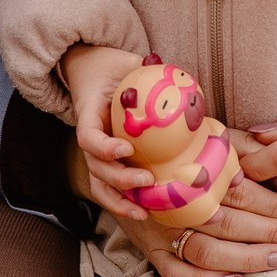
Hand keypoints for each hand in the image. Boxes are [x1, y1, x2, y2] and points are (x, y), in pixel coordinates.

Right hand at [60, 43, 151, 218]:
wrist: (95, 71)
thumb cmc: (113, 68)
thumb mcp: (129, 64)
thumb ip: (150, 71)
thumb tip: (187, 84)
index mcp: (89, 113)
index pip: (88, 136)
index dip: (104, 147)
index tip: (126, 148)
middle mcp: (90, 138)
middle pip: (95, 167)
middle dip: (120, 178)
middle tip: (147, 178)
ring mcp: (96, 153)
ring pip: (100, 185)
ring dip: (120, 200)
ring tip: (144, 210)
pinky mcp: (108, 163)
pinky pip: (110, 189)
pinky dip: (123, 204)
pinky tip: (145, 212)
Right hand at [116, 156, 276, 276]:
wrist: (117, 162)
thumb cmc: (173, 151)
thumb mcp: (204, 137)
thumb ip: (239, 146)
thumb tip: (273, 148)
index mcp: (192, 170)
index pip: (240, 192)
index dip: (274, 204)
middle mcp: (176, 201)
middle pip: (229, 222)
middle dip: (271, 232)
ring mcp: (162, 228)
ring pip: (207, 251)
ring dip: (247, 258)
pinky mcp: (151, 249)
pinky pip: (176, 273)